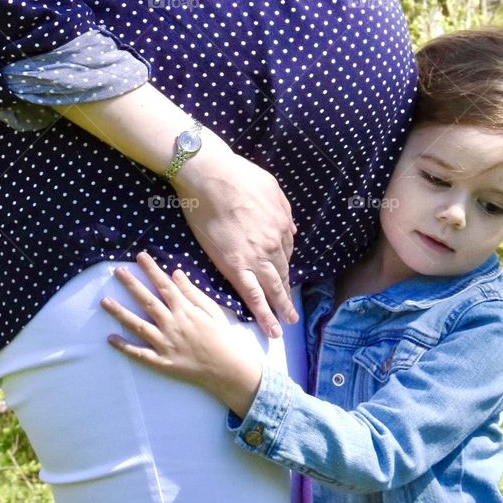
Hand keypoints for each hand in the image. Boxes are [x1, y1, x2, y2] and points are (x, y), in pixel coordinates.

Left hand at [101, 251, 265, 417]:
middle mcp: (173, 324)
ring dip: (120, 313)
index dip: (151, 269)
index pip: (164, 285)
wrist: (228, 368)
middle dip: (131, 284)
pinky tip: (110, 338)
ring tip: (104, 301)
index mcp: (185, 310)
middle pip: (147, 301)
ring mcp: (165, 344)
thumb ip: (191, 292)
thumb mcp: (211, 309)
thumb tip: (175, 273)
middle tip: (117, 271)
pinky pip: (140, 354)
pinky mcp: (162, 362)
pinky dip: (124, 347)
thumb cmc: (221, 336)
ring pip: (138, 326)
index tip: (140, 256)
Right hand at [172, 140, 298, 337]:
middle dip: (286, 294)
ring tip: (284, 324)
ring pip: (272, 288)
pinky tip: (269, 326)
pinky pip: (253, 295)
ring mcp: (256, 256)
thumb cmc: (237, 175)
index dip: (282, 262)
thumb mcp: (271, 187)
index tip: (279, 274)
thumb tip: (292, 229)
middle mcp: (274, 244)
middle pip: (282, 273)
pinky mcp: (235, 265)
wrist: (210, 176)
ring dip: (280, 308)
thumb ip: (284, 210)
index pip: (285, 249)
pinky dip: (263, 313)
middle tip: (291, 313)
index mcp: (282, 224)